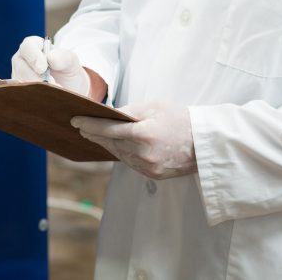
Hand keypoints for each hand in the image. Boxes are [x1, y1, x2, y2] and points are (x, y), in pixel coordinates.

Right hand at [10, 35, 90, 96]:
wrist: (70, 91)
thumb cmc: (68, 71)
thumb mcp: (71, 62)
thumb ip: (64, 57)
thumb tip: (51, 58)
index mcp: (33, 47)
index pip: (28, 47)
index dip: (34, 57)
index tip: (43, 68)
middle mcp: (22, 61)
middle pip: (21, 67)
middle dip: (36, 78)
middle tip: (53, 86)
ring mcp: (18, 77)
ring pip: (20, 83)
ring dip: (36, 90)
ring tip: (54, 94)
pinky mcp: (19, 93)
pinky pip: (21, 96)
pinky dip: (34, 99)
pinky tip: (46, 102)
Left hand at [71, 102, 196, 178]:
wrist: (206, 143)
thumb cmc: (181, 119)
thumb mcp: (156, 107)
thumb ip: (130, 111)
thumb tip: (110, 115)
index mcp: (145, 134)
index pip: (109, 129)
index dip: (90, 125)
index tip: (75, 121)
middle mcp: (144, 153)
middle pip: (111, 144)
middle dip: (95, 135)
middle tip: (81, 127)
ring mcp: (148, 167)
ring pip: (119, 154)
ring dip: (106, 145)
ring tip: (95, 135)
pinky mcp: (153, 175)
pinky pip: (130, 163)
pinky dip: (121, 153)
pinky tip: (115, 146)